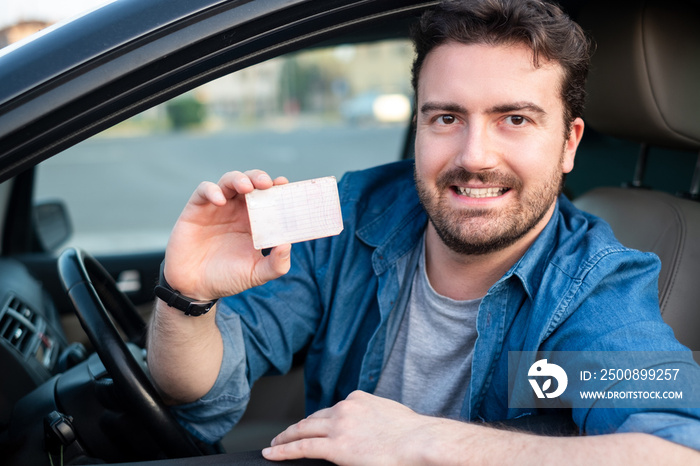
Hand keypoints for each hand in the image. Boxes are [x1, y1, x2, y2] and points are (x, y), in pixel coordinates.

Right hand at [164, 169, 291, 300]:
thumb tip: (287, 245)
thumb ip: (276, 265)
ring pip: (229, 181)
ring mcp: (217, 207)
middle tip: (267, 183)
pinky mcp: (196, 209)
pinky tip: (220, 201)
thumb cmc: (227, 278)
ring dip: (239, 179)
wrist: (195, 287)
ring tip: (247, 187)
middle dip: (259, 177)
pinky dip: (212, 190)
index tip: (285, 185)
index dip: (277, 188)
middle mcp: (237, 210)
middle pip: (251, 182)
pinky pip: (204, 191)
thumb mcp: (256, 274)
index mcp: (254, 221)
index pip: (268, 197)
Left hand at [262, 391, 443, 464]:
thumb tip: (372, 431)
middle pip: (312, 418)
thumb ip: (374, 419)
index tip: (310, 427)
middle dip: (296, 427)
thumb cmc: (414, 434)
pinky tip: (272, 453)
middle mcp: (344, 408)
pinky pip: (301, 448)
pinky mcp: (336, 447)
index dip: (316, 420)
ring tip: (274, 444)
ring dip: (285, 437)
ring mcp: (338, 426)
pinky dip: (283, 450)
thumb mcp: (390, 416)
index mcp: (357, 399)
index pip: (330, 410)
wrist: (420, 442)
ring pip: (302, 430)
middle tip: (282, 435)